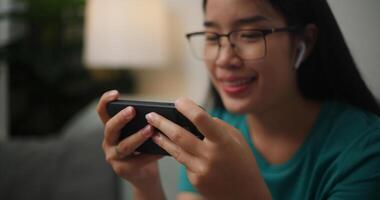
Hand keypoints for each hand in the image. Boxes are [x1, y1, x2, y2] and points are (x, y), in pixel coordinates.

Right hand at [96, 90, 162, 188]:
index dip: (105, 101)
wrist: (145, 175)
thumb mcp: (140, 133)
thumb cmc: (144, 149)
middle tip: (132, 110)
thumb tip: (159, 112)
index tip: (116, 93)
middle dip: (121, 118)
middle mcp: (108, 142)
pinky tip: (161, 150)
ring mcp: (113, 157)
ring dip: (138, 137)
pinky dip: (150, 154)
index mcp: (112, 129)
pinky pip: (137, 160)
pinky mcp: (122, 170)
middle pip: (110, 128)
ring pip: (124, 146)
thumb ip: (143, 123)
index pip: (102, 112)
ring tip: (150, 129)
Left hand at [146, 97, 270, 199]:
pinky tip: (174, 149)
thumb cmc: (243, 162)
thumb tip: (197, 118)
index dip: (187, 107)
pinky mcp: (195, 180)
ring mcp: (201, 170)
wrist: (246, 195)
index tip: (178, 101)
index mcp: (222, 141)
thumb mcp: (237, 139)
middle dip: (162, 123)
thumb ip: (218, 127)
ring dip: (162, 139)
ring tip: (153, 131)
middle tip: (150, 115)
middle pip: (179, 135)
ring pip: (174, 150)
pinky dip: (180, 154)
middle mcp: (210, 156)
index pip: (200, 119)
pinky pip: (184, 163)